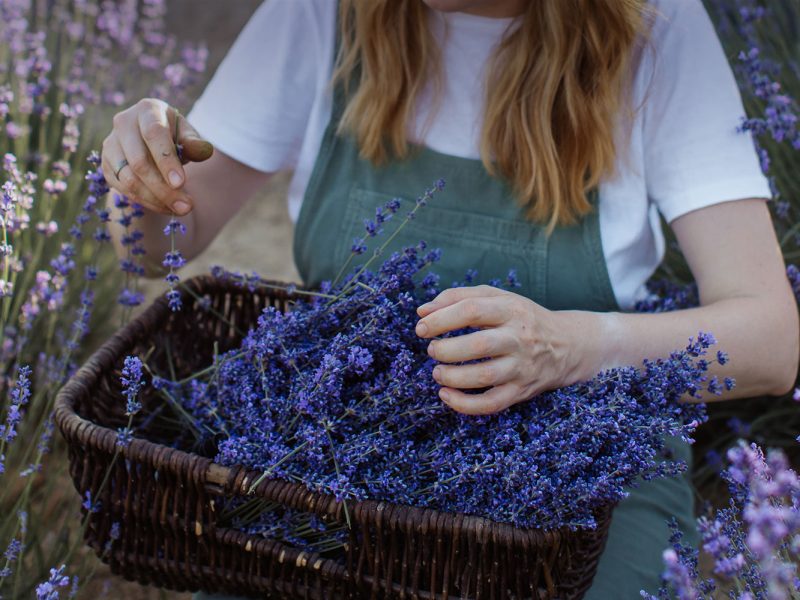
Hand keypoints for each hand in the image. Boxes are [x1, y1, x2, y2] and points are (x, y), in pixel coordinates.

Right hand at [101, 98, 213, 215]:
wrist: (150, 143)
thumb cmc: (174, 137)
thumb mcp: (187, 136)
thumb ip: (195, 143)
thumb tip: (206, 150)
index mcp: (147, 110)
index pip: (154, 134)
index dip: (166, 160)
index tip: (180, 183)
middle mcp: (123, 124)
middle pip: (139, 162)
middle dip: (164, 189)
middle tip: (186, 207)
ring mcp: (111, 144)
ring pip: (129, 179)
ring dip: (155, 200)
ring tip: (180, 209)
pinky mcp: (107, 165)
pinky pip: (124, 189)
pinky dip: (146, 202)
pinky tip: (165, 207)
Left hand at [415, 285, 578, 414]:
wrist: (567, 345)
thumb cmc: (521, 318)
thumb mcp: (497, 298)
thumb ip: (458, 297)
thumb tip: (422, 312)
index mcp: (510, 309)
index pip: (471, 310)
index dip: (440, 319)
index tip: (422, 328)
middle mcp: (518, 338)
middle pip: (478, 345)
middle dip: (446, 350)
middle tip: (432, 350)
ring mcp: (521, 367)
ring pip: (484, 376)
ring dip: (453, 377)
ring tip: (437, 372)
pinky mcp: (521, 391)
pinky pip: (491, 404)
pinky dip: (464, 405)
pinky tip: (446, 395)